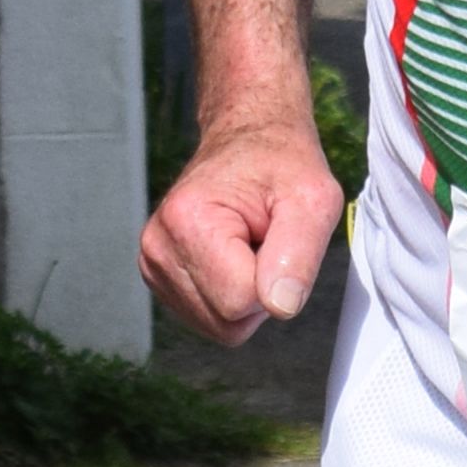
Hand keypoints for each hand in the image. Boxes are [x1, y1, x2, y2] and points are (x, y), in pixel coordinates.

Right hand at [140, 107, 341, 347]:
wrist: (249, 140)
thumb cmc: (282, 164)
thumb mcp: (313, 199)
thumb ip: (300, 255)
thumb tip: (281, 306)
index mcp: (188, 222)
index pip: (240, 301)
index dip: (275, 280)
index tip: (274, 236)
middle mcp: (159, 246)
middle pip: (226, 323)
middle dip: (259, 293)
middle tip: (265, 243)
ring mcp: (153, 263)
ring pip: (217, 326)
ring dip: (245, 295)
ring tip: (248, 245)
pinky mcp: (158, 276)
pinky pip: (208, 318)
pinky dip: (229, 295)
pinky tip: (232, 256)